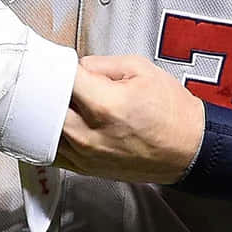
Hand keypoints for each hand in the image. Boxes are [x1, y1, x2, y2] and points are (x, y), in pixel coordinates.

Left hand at [56, 55, 205, 183]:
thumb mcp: (141, 69)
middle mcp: (88, 134)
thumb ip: (100, 64)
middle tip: (56, 80)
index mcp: (103, 105)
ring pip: (42, 131)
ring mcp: (84, 155)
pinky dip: (48, 137)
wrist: (189, 149)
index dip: (56, 65)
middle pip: (43, 106)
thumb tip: (75, 67)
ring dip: (46, 114)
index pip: (58, 78)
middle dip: (47, 89)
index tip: (57, 62)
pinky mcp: (84, 168)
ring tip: (60, 102)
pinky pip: (51, 152)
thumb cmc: (171, 112)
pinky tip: (57, 125)